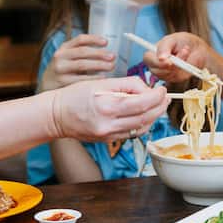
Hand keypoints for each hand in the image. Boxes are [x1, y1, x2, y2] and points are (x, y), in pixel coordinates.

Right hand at [40, 34, 114, 90]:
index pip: (80, 39)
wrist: (47, 85)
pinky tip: (103, 78)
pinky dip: (93, 78)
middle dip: (100, 53)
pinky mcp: (62, 81)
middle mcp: (60, 56)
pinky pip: (80, 79)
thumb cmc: (65, 70)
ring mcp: (60, 68)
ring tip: (111, 66)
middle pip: (83, 51)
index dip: (94, 39)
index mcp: (64, 47)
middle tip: (113, 56)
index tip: (106, 42)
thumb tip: (108, 54)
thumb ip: (84, 54)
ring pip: (82, 64)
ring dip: (99, 65)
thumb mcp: (69, 57)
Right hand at [51, 76, 169, 142]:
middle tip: (166, 96)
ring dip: (154, 116)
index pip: (142, 103)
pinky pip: (132, 133)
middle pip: (145, 117)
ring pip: (142, 127)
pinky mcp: (108, 140)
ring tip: (159, 104)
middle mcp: (109, 124)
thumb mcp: (100, 83)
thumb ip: (126, 84)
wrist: (56, 116)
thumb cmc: (75, 95)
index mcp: (107, 106)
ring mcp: (109, 135)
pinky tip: (145, 114)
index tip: (162, 89)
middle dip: (160, 106)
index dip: (156, 96)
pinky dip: (142, 123)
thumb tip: (146, 88)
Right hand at [143, 32, 210, 83]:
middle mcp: (156, 65)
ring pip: (168, 74)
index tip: (169, 61)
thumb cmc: (182, 41)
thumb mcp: (172, 39)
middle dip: (171, 64)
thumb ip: (165, 47)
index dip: (157, 62)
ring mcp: (165, 73)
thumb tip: (161, 58)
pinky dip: (184, 69)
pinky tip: (187, 60)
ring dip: (180, 64)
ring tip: (186, 51)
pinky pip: (177, 77)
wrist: (196, 48)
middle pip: (157, 71)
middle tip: (184, 52)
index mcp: (152, 54)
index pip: (148, 60)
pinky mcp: (174, 78)